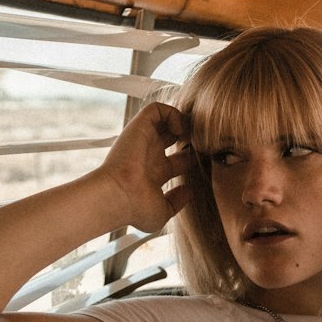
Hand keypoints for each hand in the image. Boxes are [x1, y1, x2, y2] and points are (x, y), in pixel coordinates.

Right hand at [99, 101, 192, 233]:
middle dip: (190, 138)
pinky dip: (172, 113)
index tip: (204, 164)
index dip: (193, 159)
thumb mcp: (162, 212)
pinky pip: (157, 109)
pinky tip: (179, 130)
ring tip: (191, 134)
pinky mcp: (139, 127)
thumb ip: (176, 202)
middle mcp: (150, 156)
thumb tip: (187, 191)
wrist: (117, 196)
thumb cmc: (134, 208)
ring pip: (165, 119)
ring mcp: (144, 141)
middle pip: (173, 138)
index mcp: (155, 174)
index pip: (178, 161)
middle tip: (202, 144)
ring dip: (183, 122)